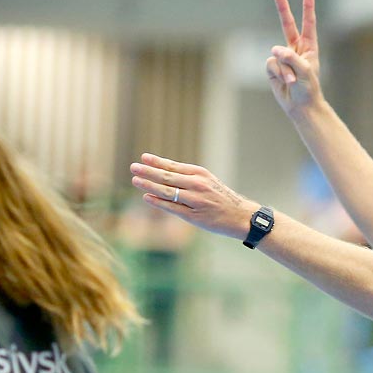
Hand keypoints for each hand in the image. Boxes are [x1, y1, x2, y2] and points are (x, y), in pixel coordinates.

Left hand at [130, 153, 257, 238]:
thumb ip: (188, 178)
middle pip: (167, 176)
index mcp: (200, 174)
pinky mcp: (194, 216)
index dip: (157, 161)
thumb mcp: (208, 181)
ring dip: (149, 185)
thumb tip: (165, 173)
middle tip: (133, 167)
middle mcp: (197, 184)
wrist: (240, 216)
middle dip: (148, 171)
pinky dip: (158, 202)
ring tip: (135, 180)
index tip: (143, 157)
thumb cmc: (221, 198)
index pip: (173, 166)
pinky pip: (172, 207)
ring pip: (167, 191)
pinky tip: (147, 197)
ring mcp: (195, 200)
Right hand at [268, 0, 322, 117]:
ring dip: (284, 68)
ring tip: (292, 80)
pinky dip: (277, 73)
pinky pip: (271, 64)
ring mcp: (283, 59)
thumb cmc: (308, 89)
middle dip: (283, 10)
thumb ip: (291, 57)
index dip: (308, 8)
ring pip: (277, 53)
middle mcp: (295, 49)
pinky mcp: (273, 68)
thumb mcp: (305, 71)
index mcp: (309, 47)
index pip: (308, 24)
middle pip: (288, 25)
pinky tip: (284, 81)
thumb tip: (274, 50)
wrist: (301, 106)